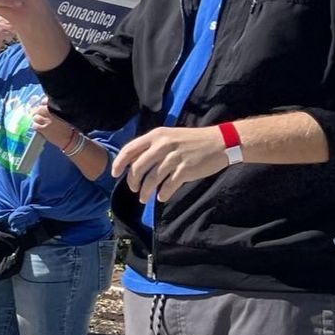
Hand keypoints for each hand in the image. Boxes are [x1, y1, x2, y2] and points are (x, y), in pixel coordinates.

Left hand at [30, 100, 73, 146]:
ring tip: (40, 123)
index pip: (46, 101)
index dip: (43, 103)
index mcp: (58, 109)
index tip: (43, 106)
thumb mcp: (63, 115)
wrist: (70, 139)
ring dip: (36, 120)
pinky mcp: (44, 129)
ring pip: (36, 117)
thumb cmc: (66, 127)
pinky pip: (35, 125)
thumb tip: (40, 107)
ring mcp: (47, 122)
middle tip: (38, 115)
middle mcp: (52, 114)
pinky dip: (36, 126)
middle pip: (39, 109)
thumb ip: (53, 110)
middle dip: (38, 112)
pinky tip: (40, 128)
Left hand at [113, 126, 228, 203]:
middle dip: (132, 181)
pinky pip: (168, 186)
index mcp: (156, 136)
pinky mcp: (185, 170)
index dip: (119, 163)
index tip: (114, 174)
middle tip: (134, 189)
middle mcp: (163, 146)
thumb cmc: (192, 140)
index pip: (130, 149)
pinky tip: (161, 197)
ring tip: (144, 198)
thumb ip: (152, 147)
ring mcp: (174, 158)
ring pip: (151, 179)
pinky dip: (162, 194)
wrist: (220, 142)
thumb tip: (135, 163)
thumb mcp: (169, 136)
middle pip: (138, 168)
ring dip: (145, 192)